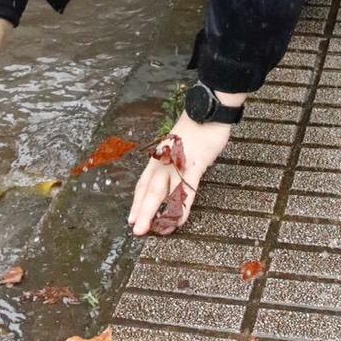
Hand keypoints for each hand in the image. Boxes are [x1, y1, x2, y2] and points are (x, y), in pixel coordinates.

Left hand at [127, 113, 233, 236]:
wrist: (208, 110)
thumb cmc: (197, 127)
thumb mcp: (180, 145)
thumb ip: (176, 160)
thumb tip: (176, 174)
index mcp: (160, 157)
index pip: (144, 182)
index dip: (138, 201)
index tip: (132, 217)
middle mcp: (163, 161)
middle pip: (148, 189)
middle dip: (140, 211)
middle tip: (136, 230)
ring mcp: (176, 163)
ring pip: (160, 191)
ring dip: (151, 211)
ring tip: (146, 229)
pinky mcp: (193, 165)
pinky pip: (184, 189)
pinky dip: (181, 207)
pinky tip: (178, 220)